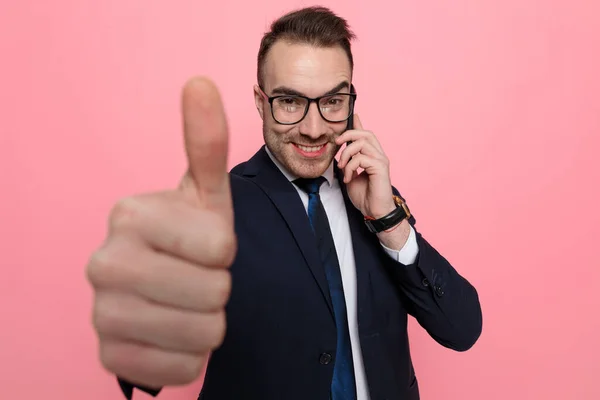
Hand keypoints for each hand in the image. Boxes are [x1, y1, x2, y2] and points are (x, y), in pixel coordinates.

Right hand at [86, 77, 235, 387]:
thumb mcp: (205, 193)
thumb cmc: (189, 238)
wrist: (162, 289)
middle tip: (195, 276)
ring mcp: (101, 314)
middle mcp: (103, 262)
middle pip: (214, 293)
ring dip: (208, 322)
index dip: (225, 249)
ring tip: (186, 304)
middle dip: (218, 288)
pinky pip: (183, 367)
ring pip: (203, 334)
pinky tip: (172, 332)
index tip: (205, 245)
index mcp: (128, 214)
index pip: (220, 246)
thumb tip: (200, 82)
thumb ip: (205, 142)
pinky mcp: (110, 357)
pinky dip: (190, 354)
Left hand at [335, 114, 395, 218]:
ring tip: (342, 168)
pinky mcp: (380, 168)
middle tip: (336, 143)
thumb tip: (339, 155)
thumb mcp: (351, 176)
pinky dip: (350, 166)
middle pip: (366, 133)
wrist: (375, 212)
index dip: (358, 124)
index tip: (352, 116)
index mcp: (373, 156)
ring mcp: (381, 161)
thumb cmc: (365, 196)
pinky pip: (361, 158)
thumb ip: (348, 164)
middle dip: (348, 134)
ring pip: (362, 143)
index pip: (366, 134)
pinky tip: (348, 178)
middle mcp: (379, 155)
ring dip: (347, 154)